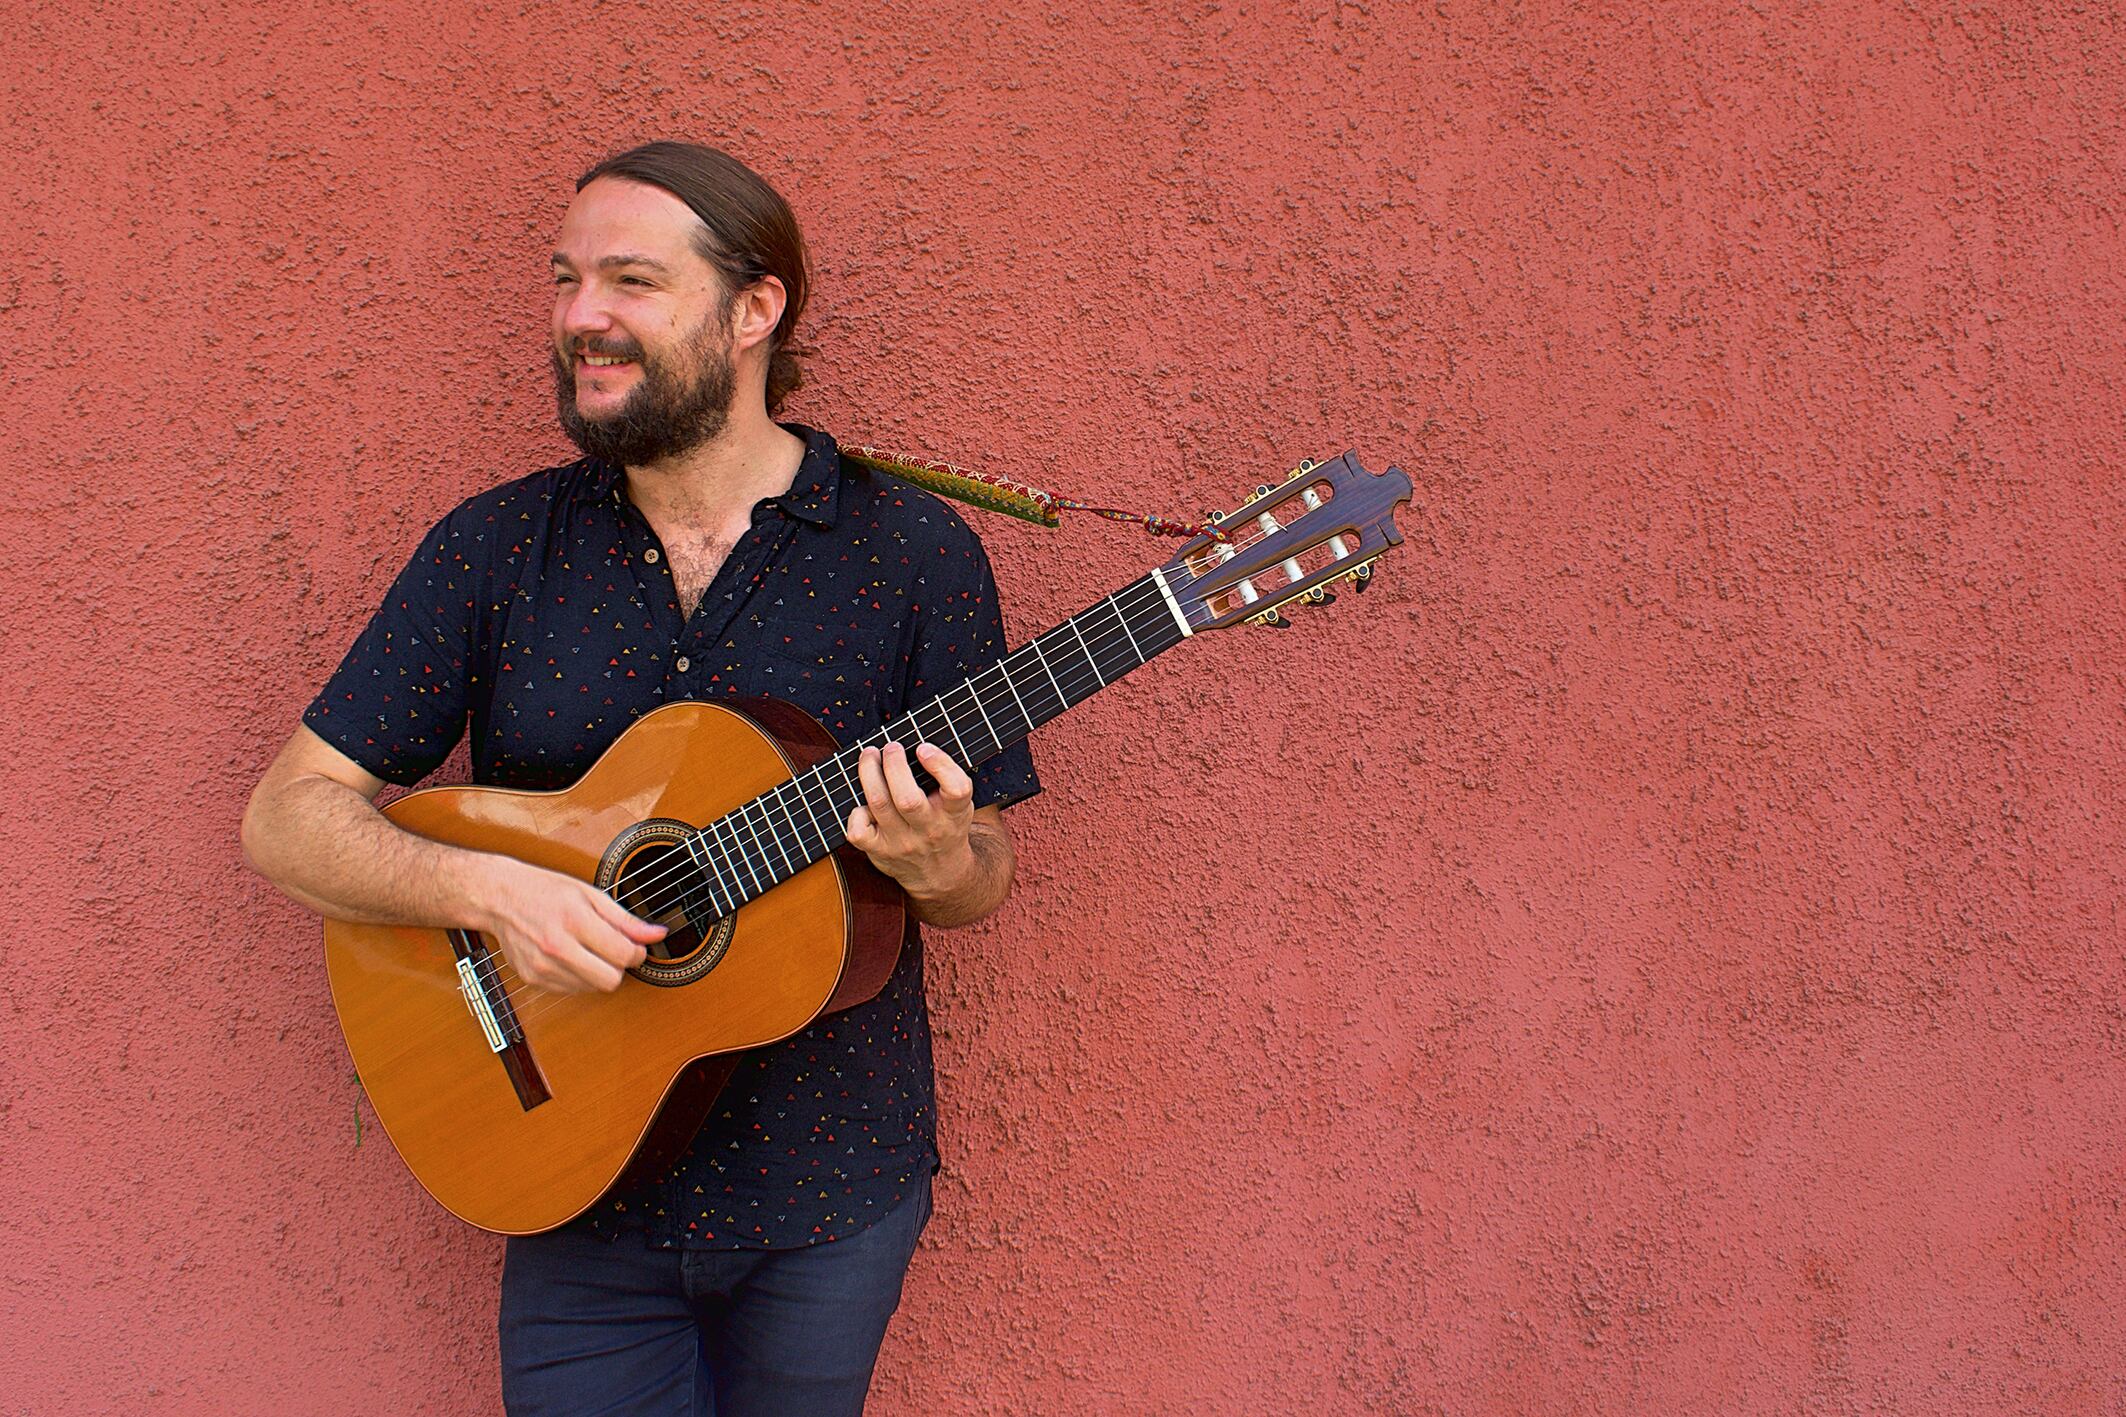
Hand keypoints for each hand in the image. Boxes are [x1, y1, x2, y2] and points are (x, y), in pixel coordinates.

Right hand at [474, 856, 665, 993]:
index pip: (622, 954)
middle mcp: (556, 947)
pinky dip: (579, 977)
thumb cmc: (546, 891)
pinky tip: (571, 956)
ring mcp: (542, 967)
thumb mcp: (590, 895)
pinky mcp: (533, 978)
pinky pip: (572, 990)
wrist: (499, 898)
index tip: (636, 946)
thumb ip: (625, 920)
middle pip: (610, 980)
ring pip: (592, 988)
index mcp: (574, 920)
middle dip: (619, 967)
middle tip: (613, 949)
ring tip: (587, 948)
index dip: (638, 952)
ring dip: (598, 972)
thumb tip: (656, 935)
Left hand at [845, 741, 977, 897]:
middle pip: (907, 798)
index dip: (940, 764)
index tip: (924, 748)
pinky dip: (855, 811)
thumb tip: (918, 740)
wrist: (941, 873)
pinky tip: (863, 800)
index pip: (956, 789)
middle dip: (893, 765)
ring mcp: (902, 843)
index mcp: (955, 813)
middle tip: (891, 747)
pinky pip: (858, 831)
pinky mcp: (880, 852)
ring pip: (879, 804)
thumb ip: (946, 777)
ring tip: (870, 755)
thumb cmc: (945, 825)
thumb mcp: (959, 805)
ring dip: (869, 772)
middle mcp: (930, 829)